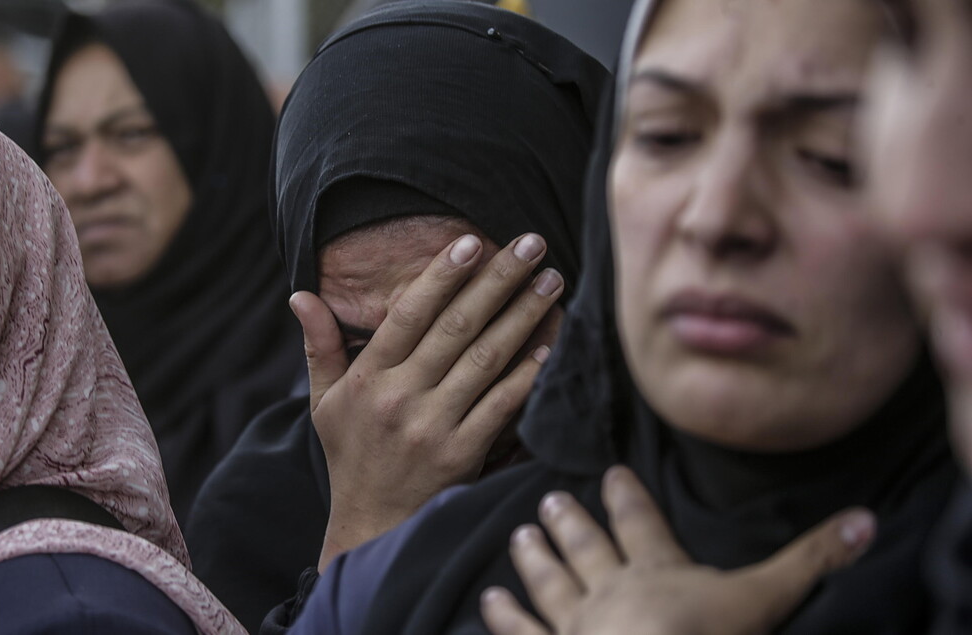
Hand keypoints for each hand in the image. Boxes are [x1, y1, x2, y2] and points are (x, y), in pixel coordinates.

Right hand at [290, 233, 563, 570]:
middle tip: (532, 244)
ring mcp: (433, 426)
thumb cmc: (351, 455)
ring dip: (524, 316)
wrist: (370, 525)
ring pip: (486, 360)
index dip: (441, 275)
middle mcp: (400, 397)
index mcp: (367, 377)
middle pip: (456, 327)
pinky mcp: (462, 453)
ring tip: (552, 282)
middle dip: (498, 280)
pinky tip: (552, 345)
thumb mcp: (323, 401)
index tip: (471, 241)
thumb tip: (299, 294)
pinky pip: (502, 406)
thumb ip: (319, 345)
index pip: (408, 315)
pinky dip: (529, 374)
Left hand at [481, 466, 876, 634]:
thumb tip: (864, 520)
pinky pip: (523, 632)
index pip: (641, 524)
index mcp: (657, 572)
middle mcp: (609, 590)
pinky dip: (505, 616)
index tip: (612, 473)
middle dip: (571, 523)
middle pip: (588, 548)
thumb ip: (809, 561)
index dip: (628, 498)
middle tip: (548, 498)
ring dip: (536, 558)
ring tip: (520, 535)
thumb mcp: (766, 599)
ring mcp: (576, 625)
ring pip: (551, 582)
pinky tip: (488, 600)